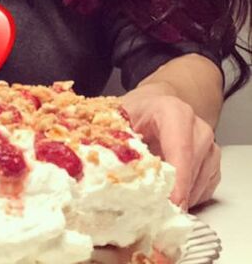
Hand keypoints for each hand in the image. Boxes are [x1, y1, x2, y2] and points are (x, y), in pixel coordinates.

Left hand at [119, 86, 220, 209]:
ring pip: (199, 183)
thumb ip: (115, 137)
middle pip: (192, 170)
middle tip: (152, 210)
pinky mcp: (212, 162)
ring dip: (179, 197)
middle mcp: (197, 128)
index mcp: (174, 113)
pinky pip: (204, 189)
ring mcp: (208, 146)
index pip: (181, 149)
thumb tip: (103, 162)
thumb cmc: (139, 111)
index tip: (170, 203)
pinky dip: (186, 197)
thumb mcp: (119, 116)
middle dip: (174, 194)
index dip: (177, 179)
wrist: (155, 104)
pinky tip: (168, 191)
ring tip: (154, 198)